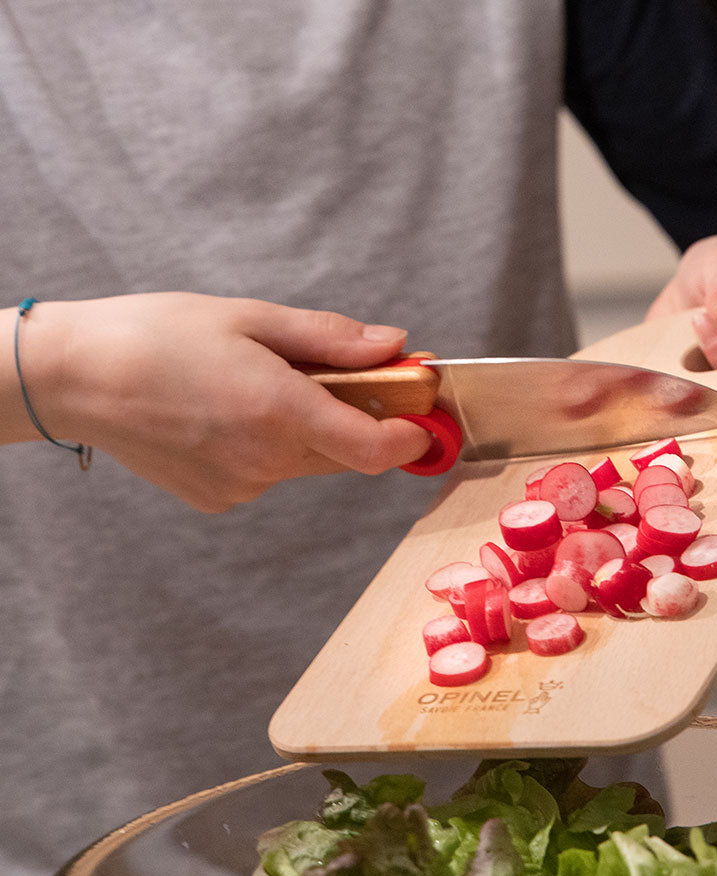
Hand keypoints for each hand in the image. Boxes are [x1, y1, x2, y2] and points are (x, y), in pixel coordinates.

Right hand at [21, 293, 432, 510]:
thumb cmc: (154, 335)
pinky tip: (228, 414)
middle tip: (342, 374)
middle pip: (345, 452)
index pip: (375, 448)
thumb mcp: (249, 317)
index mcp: (278, 413)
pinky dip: (268, 446)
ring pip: (306, 462)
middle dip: (357, 418)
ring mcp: (241, 487)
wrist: (74, 379)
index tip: (426, 417)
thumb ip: (330, 339)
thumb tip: (394, 346)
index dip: (412, 437)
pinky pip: (268, 473)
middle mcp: (265, 462)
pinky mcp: (218, 499)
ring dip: (307, 429)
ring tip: (258, 386)